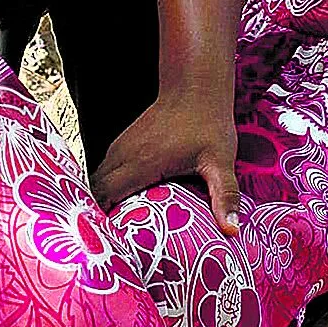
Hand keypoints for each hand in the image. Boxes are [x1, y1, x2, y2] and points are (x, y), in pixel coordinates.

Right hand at [90, 83, 241, 231]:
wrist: (195, 86)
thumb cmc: (207, 123)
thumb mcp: (220, 162)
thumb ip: (224, 196)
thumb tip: (232, 231)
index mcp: (140, 162)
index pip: (104, 193)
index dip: (101, 216)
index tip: (108, 239)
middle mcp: (124, 153)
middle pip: (96, 188)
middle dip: (99, 212)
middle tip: (112, 240)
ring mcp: (122, 144)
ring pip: (99, 176)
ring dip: (103, 198)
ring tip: (116, 225)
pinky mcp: (126, 140)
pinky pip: (107, 167)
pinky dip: (109, 185)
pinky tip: (125, 201)